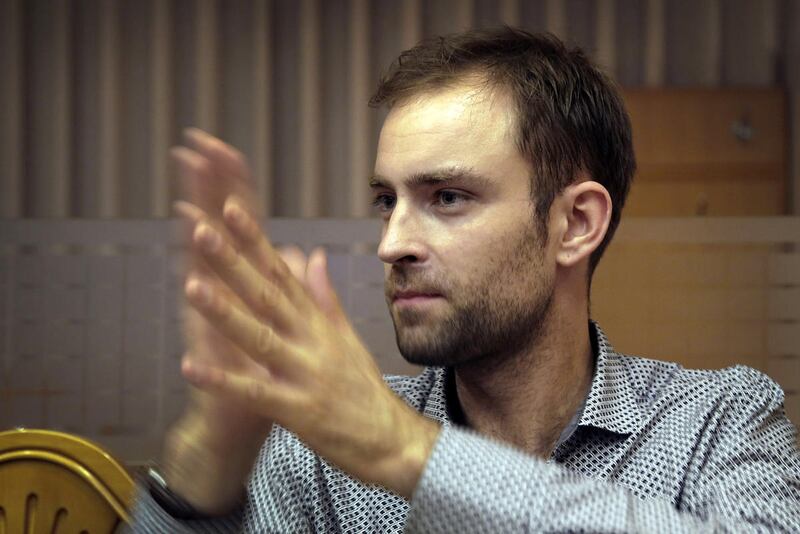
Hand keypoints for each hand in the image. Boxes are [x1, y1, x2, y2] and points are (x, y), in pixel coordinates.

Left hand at [182, 193, 440, 498]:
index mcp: (318, 322)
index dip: (256, 241)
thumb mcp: (346, 337)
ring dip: (225, 312)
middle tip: (203, 230)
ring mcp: (305, 374)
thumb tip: (313, 255)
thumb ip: (324, 297)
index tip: (230, 210)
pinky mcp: (298, 410)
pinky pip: (255, 393)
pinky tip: (191, 366)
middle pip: (267, 296)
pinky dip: (224, 381)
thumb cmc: (363, 389)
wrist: (391, 440)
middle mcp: (311, 340)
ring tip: (192, 286)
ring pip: (260, 338)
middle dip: (234, 262)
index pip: (282, 273)